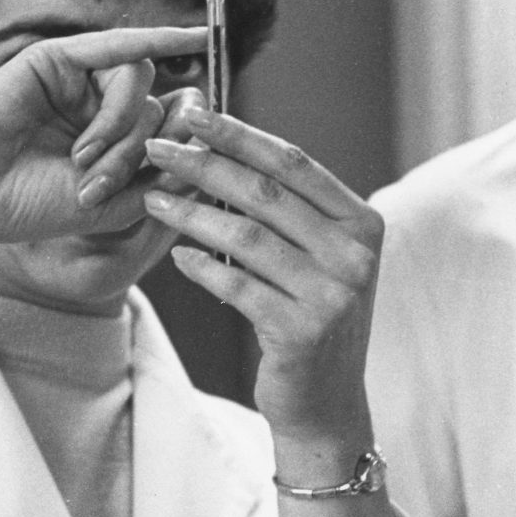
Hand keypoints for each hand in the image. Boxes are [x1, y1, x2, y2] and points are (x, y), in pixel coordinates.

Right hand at [0, 25, 204, 273]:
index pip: (169, 128)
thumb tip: (209, 129)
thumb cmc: (34, 207)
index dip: (184, 139)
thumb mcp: (117, 201)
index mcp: (114, 142)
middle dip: (134, 150)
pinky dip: (159, 37)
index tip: (204, 155)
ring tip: (80, 159)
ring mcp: (79, 81)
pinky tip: (197, 36)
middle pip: (155, 110)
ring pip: (138, 85)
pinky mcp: (59, 59)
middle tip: (95, 180)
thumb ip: (164, 170)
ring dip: (118, 126)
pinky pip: (120, 44)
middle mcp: (99, 107)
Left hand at [135, 107, 383, 461]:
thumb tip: (219, 148)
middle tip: (156, 148)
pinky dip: (202, 268)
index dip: (241, 134)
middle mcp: (354, 255)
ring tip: (153, 200)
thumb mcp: (318, 258)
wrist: (326, 403)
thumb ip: (288, 210)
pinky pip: (237, 286)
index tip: (195, 113)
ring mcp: (332, 295)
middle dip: (205, 164)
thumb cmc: (312, 317)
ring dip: (191, 214)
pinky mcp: (301, 332)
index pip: (295, 163)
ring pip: (245, 237)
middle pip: (266, 194)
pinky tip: (179, 257)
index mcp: (362, 223)